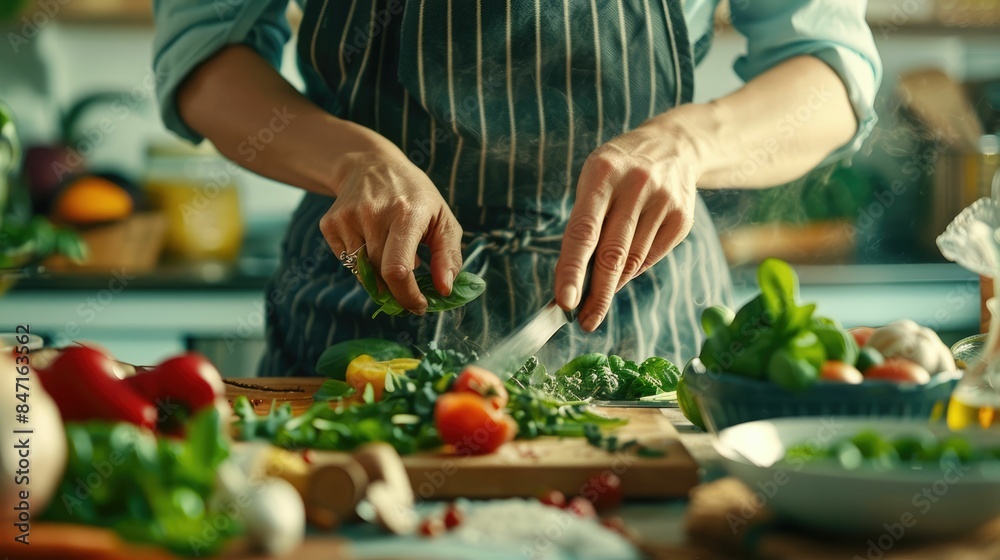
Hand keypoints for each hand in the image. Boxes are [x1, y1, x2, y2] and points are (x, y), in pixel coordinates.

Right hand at [320, 146, 462, 314]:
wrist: (371, 164)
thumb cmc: (415, 196)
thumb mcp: (443, 219)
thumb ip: (448, 256)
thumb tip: (444, 291)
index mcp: (407, 213)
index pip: (398, 269)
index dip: (407, 296)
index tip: (418, 306)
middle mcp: (373, 214)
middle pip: (379, 275)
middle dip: (396, 291)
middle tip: (408, 289)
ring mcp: (347, 218)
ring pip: (362, 272)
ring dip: (379, 275)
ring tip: (390, 251)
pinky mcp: (330, 223)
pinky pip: (347, 261)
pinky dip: (362, 263)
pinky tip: (371, 240)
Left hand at [554, 115, 700, 331]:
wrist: (674, 147)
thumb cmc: (618, 172)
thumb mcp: (594, 182)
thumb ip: (584, 225)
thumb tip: (576, 282)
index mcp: (603, 173)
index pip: (583, 231)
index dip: (572, 270)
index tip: (564, 302)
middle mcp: (635, 185)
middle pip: (612, 254)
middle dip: (597, 295)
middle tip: (584, 322)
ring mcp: (664, 202)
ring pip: (632, 261)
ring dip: (613, 286)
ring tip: (598, 301)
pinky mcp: (683, 219)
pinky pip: (651, 258)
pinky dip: (633, 271)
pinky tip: (624, 271)